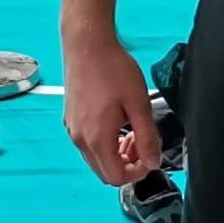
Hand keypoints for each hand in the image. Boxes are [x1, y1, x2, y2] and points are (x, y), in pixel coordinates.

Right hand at [63, 38, 159, 184]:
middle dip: (128, 164)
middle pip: (105, 172)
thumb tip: (153, 162)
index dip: (138, 173)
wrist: (87, 45)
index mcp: (97, 138)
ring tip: (132, 130)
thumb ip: (148, 138)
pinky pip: (89, 145)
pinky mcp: (70, 120)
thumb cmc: (113, 69)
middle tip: (143, 142)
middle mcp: (80, 139)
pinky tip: (118, 122)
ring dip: (117, 154)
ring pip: (97, 159)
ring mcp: (72, 130)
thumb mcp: (139, 104)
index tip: (150, 156)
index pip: (116, 177)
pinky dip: (106, 143)